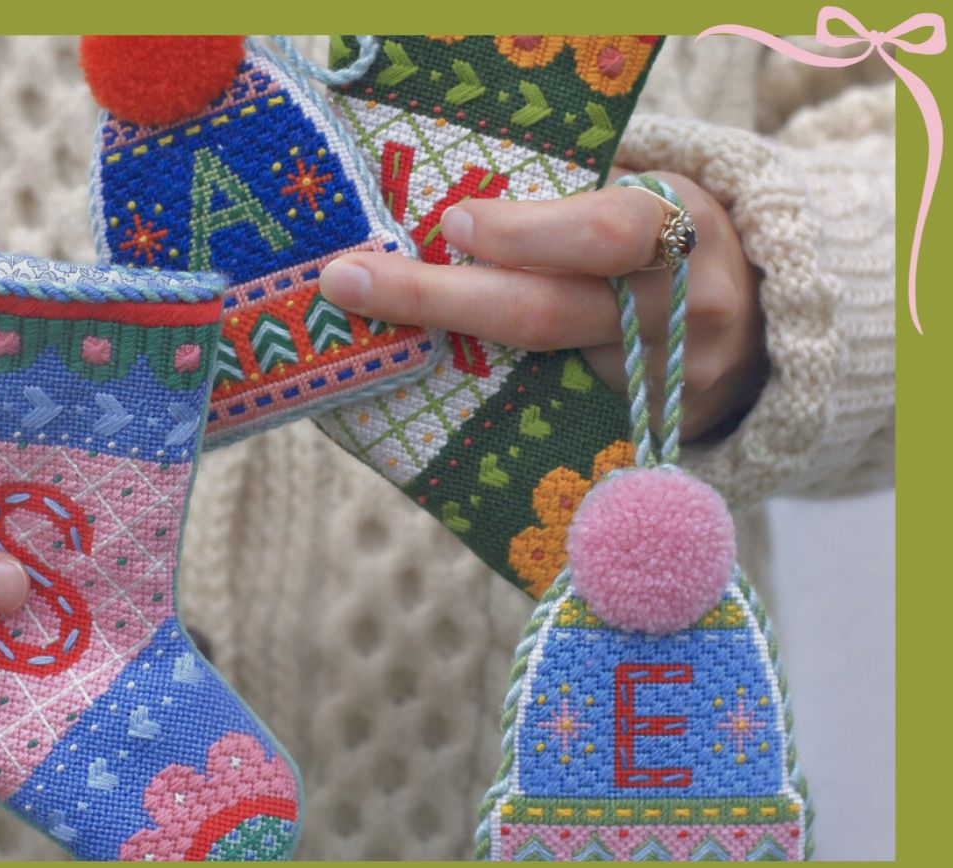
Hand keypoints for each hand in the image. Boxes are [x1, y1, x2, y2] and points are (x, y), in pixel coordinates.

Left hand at [319, 168, 767, 440]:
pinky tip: (410, 396)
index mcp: (683, 228)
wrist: (762, 335)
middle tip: (348, 280)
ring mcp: (660, 386)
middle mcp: (678, 312)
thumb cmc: (673, 248)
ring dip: (437, 355)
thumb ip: (573, 194)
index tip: (453, 225)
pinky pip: (547, 423)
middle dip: (436, 299)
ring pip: (534, 374)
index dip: (527, 232)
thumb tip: (442, 186)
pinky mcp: (639, 438)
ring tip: (358, 332)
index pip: (609, 229)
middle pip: (545, 314)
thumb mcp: (649, 199)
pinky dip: (476, 407)